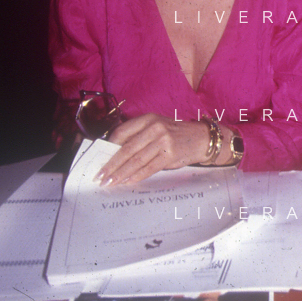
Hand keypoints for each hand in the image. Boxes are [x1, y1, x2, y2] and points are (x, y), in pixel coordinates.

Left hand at [97, 114, 211, 185]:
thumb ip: (139, 137)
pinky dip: (136, 176)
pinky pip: (148, 168)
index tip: (100, 159)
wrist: (202, 139)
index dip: (109, 147)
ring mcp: (164, 141)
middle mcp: (155, 127)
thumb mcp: (157, 128)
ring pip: (136, 160)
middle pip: (127, 149)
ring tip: (109, 182)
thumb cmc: (175, 135)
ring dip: (120, 173)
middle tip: (99, 176)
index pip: (122, 132)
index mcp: (148, 118)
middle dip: (111, 165)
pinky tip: (127, 182)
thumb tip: (115, 154)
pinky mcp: (170, 154)